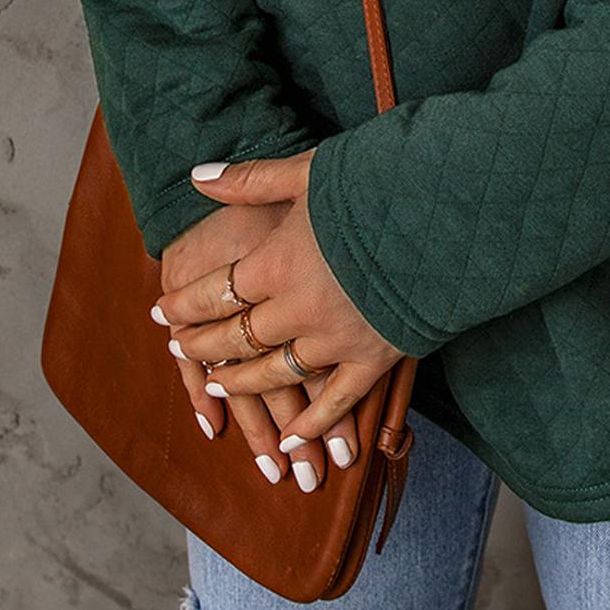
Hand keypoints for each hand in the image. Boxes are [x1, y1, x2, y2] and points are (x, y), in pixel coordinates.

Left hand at [156, 150, 405, 453]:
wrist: (448, 213)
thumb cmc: (376, 183)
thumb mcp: (309, 171)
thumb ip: (250, 180)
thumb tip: (196, 177)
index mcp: (278, 263)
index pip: (216, 292)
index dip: (184, 304)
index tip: (162, 313)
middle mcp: (299, 309)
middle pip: (237, 337)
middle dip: (203, 344)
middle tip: (181, 348)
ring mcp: (336, 340)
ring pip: (275, 374)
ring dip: (241, 382)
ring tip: (218, 384)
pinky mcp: (374, 358)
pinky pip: (335, 401)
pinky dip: (312, 423)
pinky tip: (292, 437)